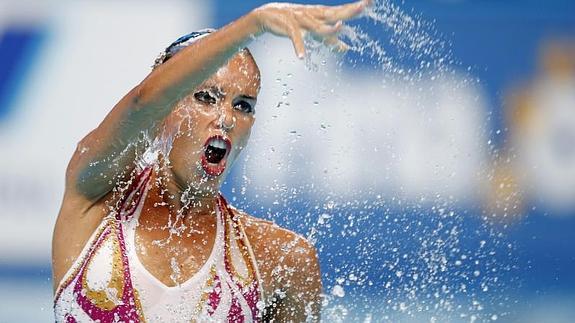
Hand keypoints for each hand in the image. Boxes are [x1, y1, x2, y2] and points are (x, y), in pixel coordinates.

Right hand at [252, 0, 371, 58]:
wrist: (267, 15)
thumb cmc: (295, 23)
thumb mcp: (315, 31)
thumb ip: (331, 40)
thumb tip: (346, 49)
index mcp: (322, 15)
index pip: (342, 10)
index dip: (356, 7)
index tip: (371, 1)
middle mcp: (314, 15)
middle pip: (335, 14)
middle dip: (349, 10)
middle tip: (364, 5)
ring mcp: (302, 21)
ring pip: (318, 26)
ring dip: (328, 28)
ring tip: (340, 28)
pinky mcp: (290, 28)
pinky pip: (296, 38)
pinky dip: (299, 47)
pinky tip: (301, 56)